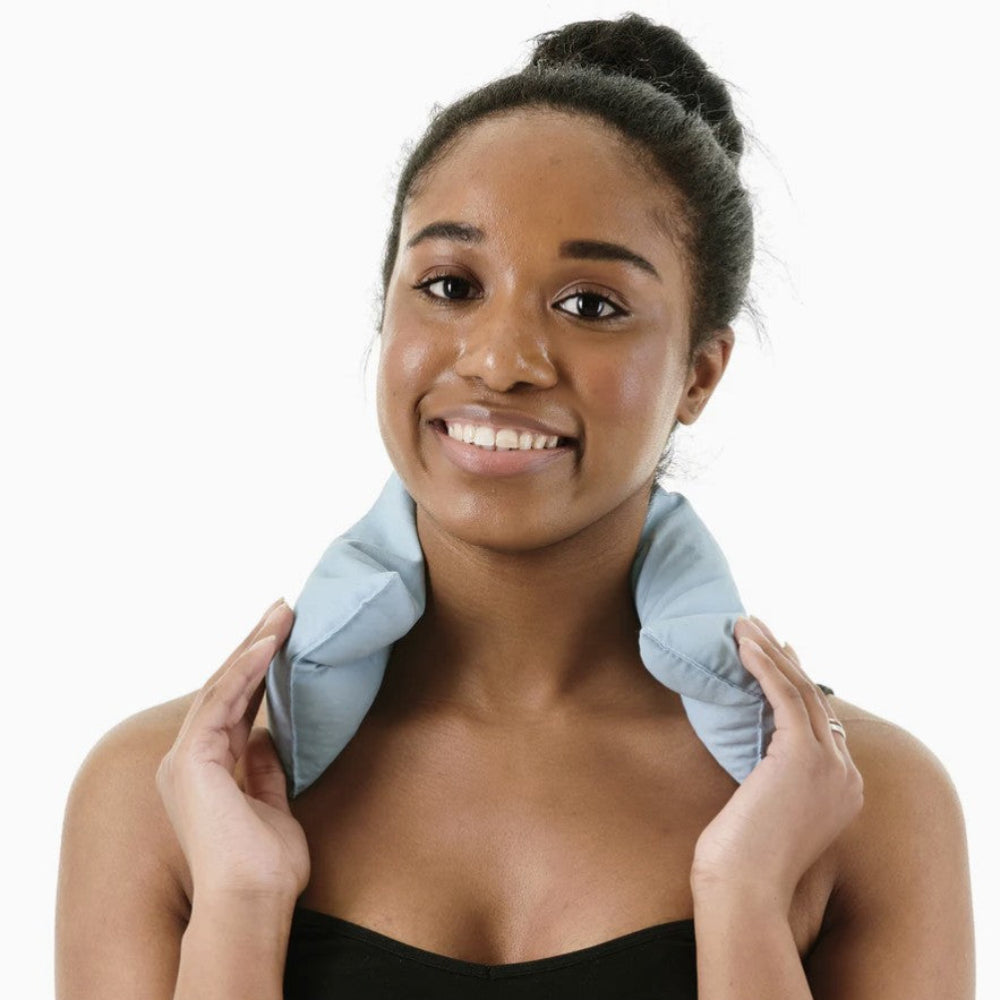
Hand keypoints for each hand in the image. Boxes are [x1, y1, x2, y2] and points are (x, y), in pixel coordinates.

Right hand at [156, 599, 309, 902]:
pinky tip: (271, 643)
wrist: (252, 902)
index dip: (259, 669)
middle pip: (226, 686)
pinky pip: (223, 700)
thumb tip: (268, 739)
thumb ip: (265, 771)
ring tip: (284, 612)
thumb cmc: (266, 868)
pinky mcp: (192, 758)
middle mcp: (189, 760)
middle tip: (284, 608)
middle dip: (255, 644)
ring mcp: (186, 758)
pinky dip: (248, 669)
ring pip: (222, 684)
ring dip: (255, 645)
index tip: (284, 637)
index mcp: (207, 771)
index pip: (235, 705)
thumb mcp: (273, 807)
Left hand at [691, 616, 862, 910]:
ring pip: (801, 690)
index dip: (797, 681)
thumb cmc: (743, 858)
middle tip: (757, 627)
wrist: (744, 888)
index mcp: (843, 790)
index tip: (775, 654)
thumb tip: (755, 748)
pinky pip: (784, 696)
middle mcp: (846, 775)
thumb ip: (775, 777)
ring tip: (743, 625)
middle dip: (783, 657)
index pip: (822, 721)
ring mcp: (831, 766)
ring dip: (770, 652)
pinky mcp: (804, 756)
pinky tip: (743, 646)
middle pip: (814, 698)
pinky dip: (763, 666)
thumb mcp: (769, 808)